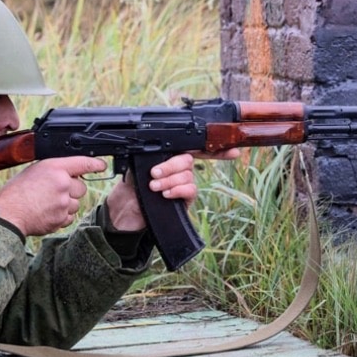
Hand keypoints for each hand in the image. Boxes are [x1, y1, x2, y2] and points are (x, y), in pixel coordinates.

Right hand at [0, 156, 106, 235]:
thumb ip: (54, 171)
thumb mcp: (33, 171)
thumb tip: (68, 174)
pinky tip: (47, 212)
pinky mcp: (62, 219)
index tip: (102, 166)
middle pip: (81, 187)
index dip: (95, 165)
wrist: (8, 214)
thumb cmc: (16, 192)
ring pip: (76, 203)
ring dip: (67, 204)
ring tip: (47, 203)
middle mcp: (62, 184)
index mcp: (54, 168)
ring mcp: (63, 203)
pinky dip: (61, 216)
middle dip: (72, 190)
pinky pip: (69, 217)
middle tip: (54, 191)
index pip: (82, 163)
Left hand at [105, 150, 239, 231]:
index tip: (231, 150)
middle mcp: (181, 169)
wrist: (126, 209)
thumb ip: (151, 156)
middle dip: (171, 166)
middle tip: (154, 174)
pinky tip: (166, 194)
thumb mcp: (136, 165)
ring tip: (154, 186)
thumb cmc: (131, 185)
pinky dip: (177, 190)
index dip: (214, 147)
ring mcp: (184, 184)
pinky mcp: (185, 200)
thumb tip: (155, 148)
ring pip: (187, 175)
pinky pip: (190, 190)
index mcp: (171, 155)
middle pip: (188, 160)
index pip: (193, 147)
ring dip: (169, 180)